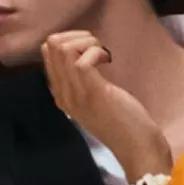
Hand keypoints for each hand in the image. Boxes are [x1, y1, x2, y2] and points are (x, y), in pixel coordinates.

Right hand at [41, 31, 168, 180]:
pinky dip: (96, 51)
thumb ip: (85, 82)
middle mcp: (63, 93)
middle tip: (98, 50)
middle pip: (50, 45)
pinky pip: (82, 60)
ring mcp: (76, 94)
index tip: (91, 51)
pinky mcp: (93, 93)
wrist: (137, 148)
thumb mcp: (96, 99)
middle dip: (77, 36)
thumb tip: (84, 54)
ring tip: (102, 54)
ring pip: (62, 49)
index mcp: (61, 94)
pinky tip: (108, 60)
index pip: (46, 53)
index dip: (70, 40)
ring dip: (87, 42)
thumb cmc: (124, 121)